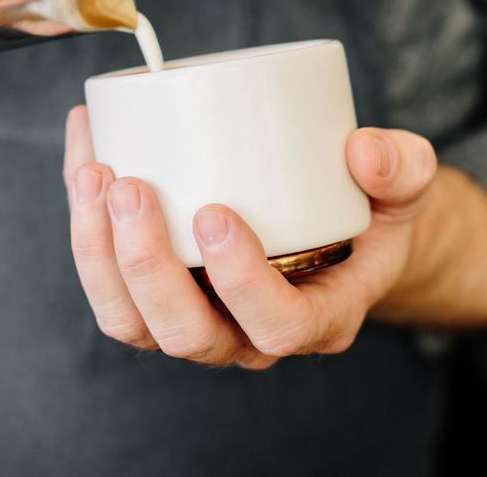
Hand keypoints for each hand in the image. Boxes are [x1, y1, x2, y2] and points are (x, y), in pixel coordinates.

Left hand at [61, 105, 438, 368]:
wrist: (326, 222)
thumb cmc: (363, 210)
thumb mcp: (402, 185)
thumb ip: (400, 167)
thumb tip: (365, 153)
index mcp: (314, 315)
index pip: (278, 326)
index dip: (240, 282)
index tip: (214, 214)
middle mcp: (246, 332)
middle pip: (185, 333)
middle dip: (146, 263)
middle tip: (131, 187)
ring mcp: (195, 315)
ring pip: (130, 319)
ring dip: (98, 252)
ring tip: (92, 174)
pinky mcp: (154, 289)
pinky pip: (107, 280)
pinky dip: (85, 221)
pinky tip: (83, 157)